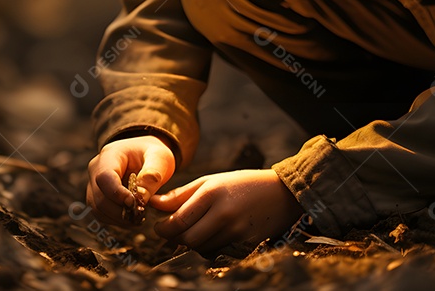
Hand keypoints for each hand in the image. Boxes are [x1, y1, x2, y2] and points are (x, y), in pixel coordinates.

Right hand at [86, 135, 175, 224]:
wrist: (144, 154)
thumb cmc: (151, 153)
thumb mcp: (160, 156)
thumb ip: (153, 173)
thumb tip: (142, 196)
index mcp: (110, 155)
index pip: (104, 177)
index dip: (117, 194)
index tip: (135, 203)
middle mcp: (96, 170)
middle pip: (99, 197)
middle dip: (121, 211)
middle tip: (142, 215)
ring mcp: (94, 185)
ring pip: (98, 210)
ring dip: (119, 218)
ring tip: (139, 217)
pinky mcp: (97, 198)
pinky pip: (101, 215)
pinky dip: (116, 220)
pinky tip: (132, 218)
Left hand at [148, 169, 304, 255]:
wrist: (281, 194)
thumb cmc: (241, 184)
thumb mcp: (210, 182)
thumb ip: (181, 195)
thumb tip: (154, 204)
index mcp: (212, 192)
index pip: (178, 220)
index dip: (163, 228)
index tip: (158, 226)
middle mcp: (223, 213)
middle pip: (187, 239)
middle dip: (174, 238)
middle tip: (170, 232)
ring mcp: (235, 230)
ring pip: (200, 248)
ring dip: (190, 243)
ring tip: (193, 229)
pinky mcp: (244, 243)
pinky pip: (216, 251)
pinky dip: (207, 247)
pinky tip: (210, 234)